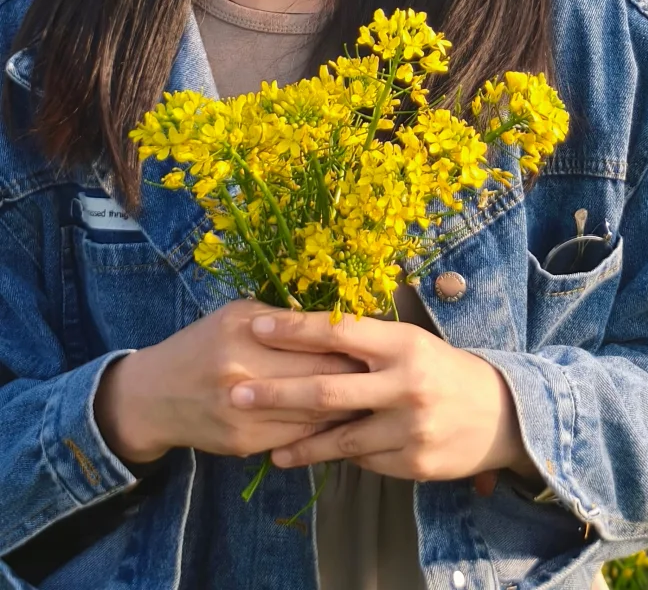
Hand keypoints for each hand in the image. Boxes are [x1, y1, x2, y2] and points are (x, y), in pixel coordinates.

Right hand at [94, 299, 361, 465]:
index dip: (351, 344)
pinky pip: (297, 437)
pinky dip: (324, 429)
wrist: (154, 396)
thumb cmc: (202, 343)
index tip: (376, 342)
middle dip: (356, 377)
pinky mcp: (245, 444)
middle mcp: (243, 376)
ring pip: (313, 414)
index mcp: (244, 334)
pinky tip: (343, 419)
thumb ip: (284, 316)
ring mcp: (244, 416)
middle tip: (383, 372)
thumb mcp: (238, 313)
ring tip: (374, 396)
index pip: (314, 341)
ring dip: (347, 407)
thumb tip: (337, 318)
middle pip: (319, 378)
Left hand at [232, 310, 538, 482]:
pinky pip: (362, 460)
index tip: (256, 325)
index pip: (340, 331)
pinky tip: (307, 456)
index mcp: (403, 344)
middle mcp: (406, 383)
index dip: (296, 329)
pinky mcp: (411, 462)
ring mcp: (408, 427)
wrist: (500, 414)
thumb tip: (310, 330)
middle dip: (277, 393)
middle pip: (329, 389)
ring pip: (340, 437)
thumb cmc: (442, 369)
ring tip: (264, 445)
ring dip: (296, 442)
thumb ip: (368, 342)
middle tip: (236, 394)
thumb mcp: (411, 343)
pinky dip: (334, 456)